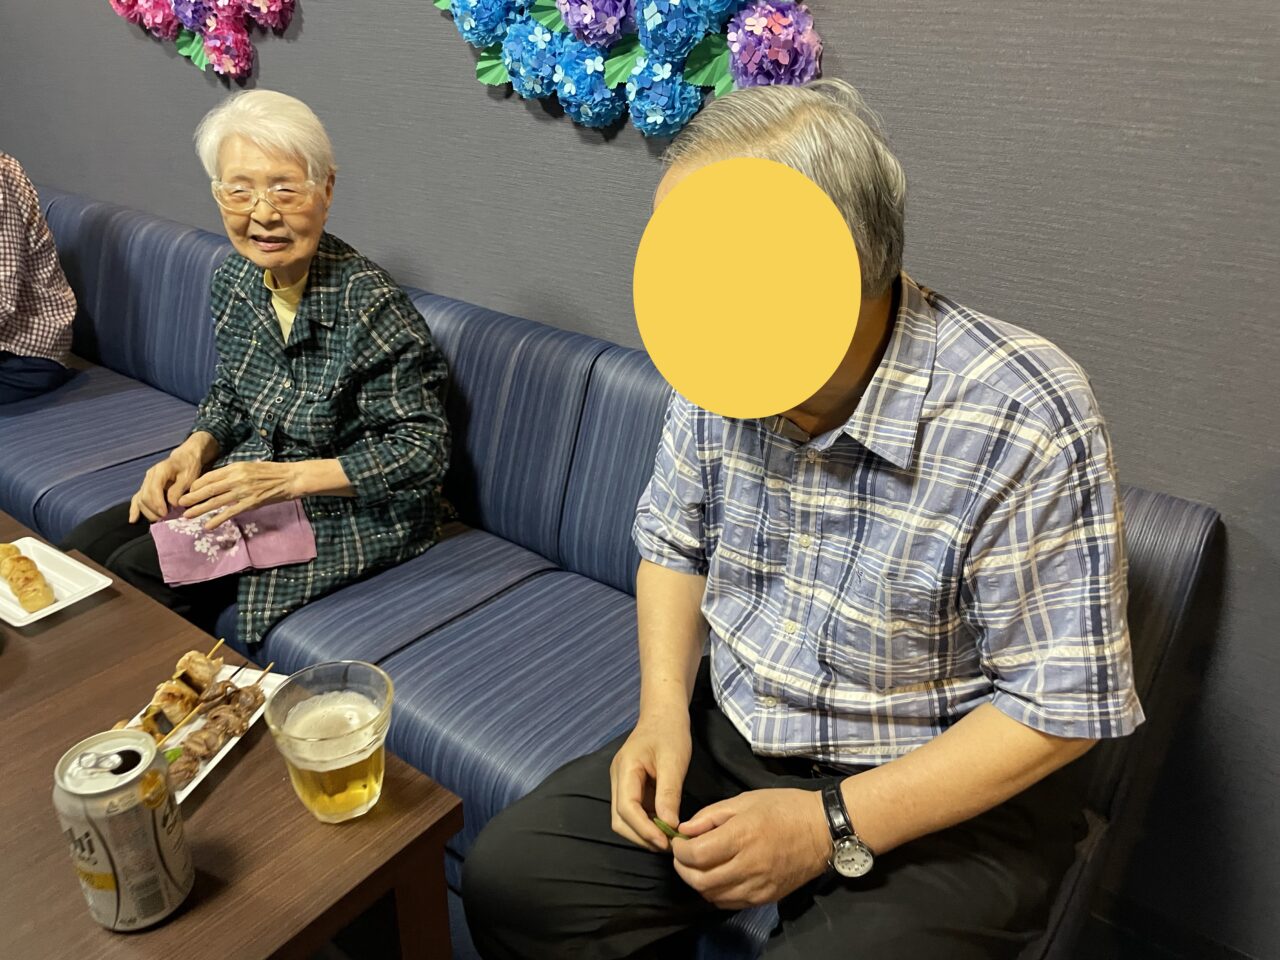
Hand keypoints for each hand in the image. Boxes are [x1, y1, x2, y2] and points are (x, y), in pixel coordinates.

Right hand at [129, 448, 204, 522]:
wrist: (186, 458)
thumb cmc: (189, 467)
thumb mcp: (189, 477)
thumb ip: (178, 490)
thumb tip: (172, 504)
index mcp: (160, 471)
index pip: (154, 489)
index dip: (158, 504)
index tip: (165, 514)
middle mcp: (150, 476)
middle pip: (145, 496)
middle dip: (153, 510)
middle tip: (164, 519)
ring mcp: (146, 481)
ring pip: (140, 499)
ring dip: (147, 512)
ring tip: (158, 520)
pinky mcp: (146, 487)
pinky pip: (137, 498)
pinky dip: (134, 509)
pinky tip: (133, 519)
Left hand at [177, 461, 298, 528]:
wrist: (290, 478)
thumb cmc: (271, 472)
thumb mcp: (250, 467)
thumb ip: (234, 473)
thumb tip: (218, 481)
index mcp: (235, 467)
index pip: (210, 476)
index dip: (197, 485)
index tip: (188, 491)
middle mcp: (237, 478)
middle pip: (209, 489)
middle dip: (192, 497)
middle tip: (179, 504)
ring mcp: (243, 491)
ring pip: (216, 501)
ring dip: (200, 509)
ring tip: (187, 515)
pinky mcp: (250, 503)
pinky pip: (230, 512)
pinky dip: (217, 519)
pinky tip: (208, 525)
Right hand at [609, 714, 691, 851]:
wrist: (664, 713)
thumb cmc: (670, 732)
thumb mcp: (674, 761)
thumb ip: (669, 793)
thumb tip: (670, 825)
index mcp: (625, 769)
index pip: (626, 808)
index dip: (644, 829)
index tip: (665, 841)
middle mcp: (618, 778)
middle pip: (620, 819)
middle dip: (641, 836)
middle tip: (668, 845)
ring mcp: (622, 783)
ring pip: (624, 818)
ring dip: (643, 832)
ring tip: (668, 839)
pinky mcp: (631, 786)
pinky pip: (634, 811)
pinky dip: (646, 823)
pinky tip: (664, 826)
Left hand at [671, 788, 830, 909]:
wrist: (822, 829)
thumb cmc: (783, 807)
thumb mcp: (744, 800)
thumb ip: (710, 816)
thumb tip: (684, 831)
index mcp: (741, 836)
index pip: (695, 855)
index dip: (679, 850)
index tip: (679, 841)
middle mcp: (747, 865)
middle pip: (699, 880)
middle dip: (683, 868)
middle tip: (683, 855)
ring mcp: (757, 886)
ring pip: (712, 895)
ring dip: (698, 882)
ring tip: (700, 866)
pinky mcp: (766, 897)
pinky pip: (729, 903)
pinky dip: (716, 893)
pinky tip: (718, 877)